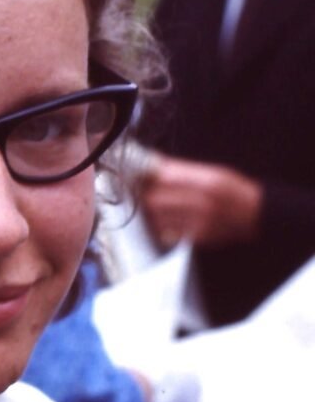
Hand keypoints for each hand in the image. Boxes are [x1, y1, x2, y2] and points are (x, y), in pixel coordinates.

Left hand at [139, 154, 262, 248]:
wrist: (258, 215)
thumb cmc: (235, 191)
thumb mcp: (214, 172)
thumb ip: (183, 170)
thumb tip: (155, 163)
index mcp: (207, 181)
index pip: (164, 177)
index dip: (149, 176)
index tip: (143, 175)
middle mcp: (203, 202)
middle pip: (155, 200)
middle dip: (148, 195)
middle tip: (148, 192)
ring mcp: (200, 222)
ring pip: (158, 218)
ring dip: (154, 212)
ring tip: (162, 206)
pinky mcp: (198, 238)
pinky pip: (168, 232)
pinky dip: (164, 226)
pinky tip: (171, 220)